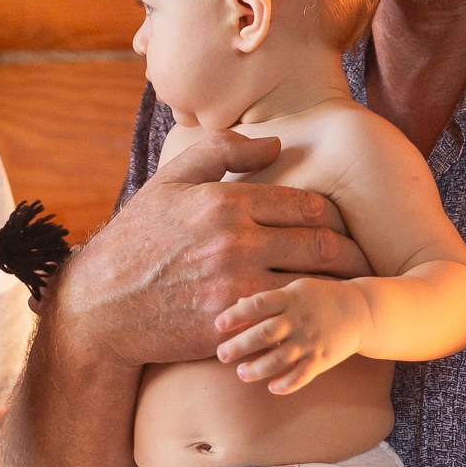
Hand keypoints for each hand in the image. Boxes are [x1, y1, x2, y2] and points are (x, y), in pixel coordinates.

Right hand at [53, 130, 370, 368]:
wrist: (101, 308)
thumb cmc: (136, 241)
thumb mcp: (169, 182)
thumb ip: (221, 153)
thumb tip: (275, 142)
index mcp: (225, 201)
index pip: (308, 204)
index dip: (336, 217)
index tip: (346, 227)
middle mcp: (235, 241)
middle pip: (322, 244)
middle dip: (351, 253)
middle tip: (365, 260)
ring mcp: (234, 285)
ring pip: (312, 284)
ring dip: (337, 289)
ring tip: (352, 291)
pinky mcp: (230, 324)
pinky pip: (286, 319)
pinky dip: (308, 319)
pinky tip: (319, 321)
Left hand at [215, 278, 371, 393]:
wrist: (361, 311)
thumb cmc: (321, 298)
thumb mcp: (297, 290)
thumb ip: (268, 299)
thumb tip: (238, 304)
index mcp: (290, 299)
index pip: (258, 305)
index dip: (236, 315)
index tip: (219, 326)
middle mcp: (298, 320)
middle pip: (264, 334)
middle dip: (240, 346)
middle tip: (222, 355)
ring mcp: (310, 341)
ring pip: (279, 359)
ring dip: (257, 368)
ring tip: (241, 373)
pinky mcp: (322, 359)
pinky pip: (301, 375)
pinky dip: (286, 384)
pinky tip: (271, 387)